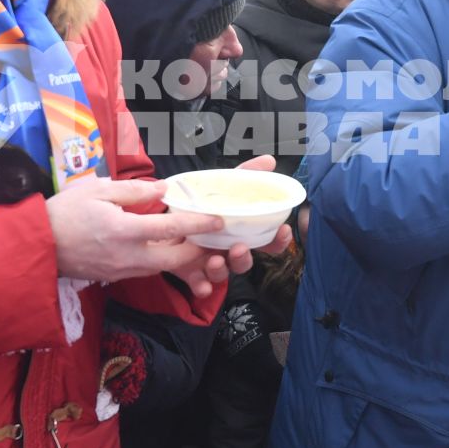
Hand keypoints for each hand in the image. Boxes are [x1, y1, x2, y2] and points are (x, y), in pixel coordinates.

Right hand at [46, 176, 231, 290]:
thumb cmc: (63, 213)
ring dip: (183, 258)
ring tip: (197, 242)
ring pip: (164, 267)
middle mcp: (128, 256)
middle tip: (214, 238)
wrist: (36, 247)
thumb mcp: (96, 191)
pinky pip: (148, 270)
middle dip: (199, 251)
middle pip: (176, 259)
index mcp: (124, 231)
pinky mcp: (116, 277)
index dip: (199, 224)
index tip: (219, 220)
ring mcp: (122, 271)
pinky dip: (163, 261)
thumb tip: (163, 190)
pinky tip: (168, 247)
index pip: (171, 227)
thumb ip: (133, 191)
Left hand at [166, 157, 295, 297]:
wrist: (165, 217)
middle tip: (239, 248)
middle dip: (245, 258)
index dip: (278, 240)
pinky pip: (199, 284)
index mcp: (239, 232)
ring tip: (215, 260)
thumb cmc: (201, 204)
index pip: (266, 241)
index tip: (283, 231)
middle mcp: (227, 249)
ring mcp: (209, 262)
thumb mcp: (222, 185)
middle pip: (244, 261)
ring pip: (223, 273)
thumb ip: (245, 175)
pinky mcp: (190, 271)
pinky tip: (201, 286)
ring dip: (222, 270)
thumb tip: (270, 160)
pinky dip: (202, 287)